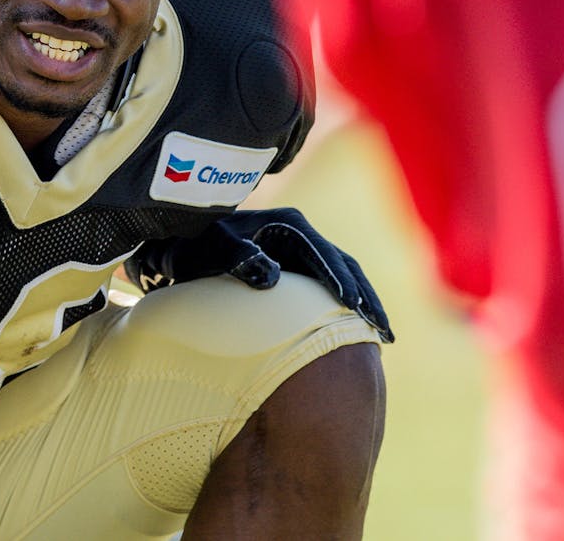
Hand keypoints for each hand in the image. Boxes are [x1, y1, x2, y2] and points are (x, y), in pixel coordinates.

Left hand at [125, 207, 393, 342]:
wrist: (179, 242)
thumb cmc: (195, 246)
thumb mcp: (213, 249)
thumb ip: (239, 259)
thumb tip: (271, 278)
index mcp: (290, 225)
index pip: (326, 256)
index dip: (343, 282)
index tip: (355, 309)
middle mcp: (302, 234)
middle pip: (346, 266)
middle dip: (367, 298)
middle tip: (384, 332)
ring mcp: (303, 249)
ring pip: (345, 276)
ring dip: (365, 304)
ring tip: (383, 336)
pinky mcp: (299, 266)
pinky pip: (332, 286)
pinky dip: (350, 306)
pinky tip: (359, 331)